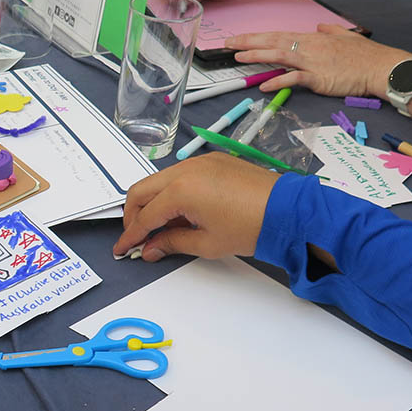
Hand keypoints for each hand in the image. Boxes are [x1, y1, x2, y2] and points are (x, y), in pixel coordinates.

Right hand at [113, 153, 276, 261]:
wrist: (288, 211)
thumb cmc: (251, 227)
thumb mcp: (206, 243)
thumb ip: (171, 243)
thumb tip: (150, 249)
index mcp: (180, 191)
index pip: (144, 216)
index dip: (131, 235)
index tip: (122, 248)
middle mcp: (185, 171)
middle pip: (141, 191)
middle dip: (133, 215)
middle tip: (135, 236)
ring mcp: (199, 162)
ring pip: (158, 180)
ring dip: (151, 202)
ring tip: (158, 226)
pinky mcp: (212, 161)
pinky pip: (179, 174)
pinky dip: (169, 191)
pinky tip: (179, 210)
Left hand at [226, 24, 408, 97]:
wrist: (381, 67)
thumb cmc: (366, 56)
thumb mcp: (346, 37)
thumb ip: (330, 31)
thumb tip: (319, 26)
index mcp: (313, 39)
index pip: (279, 35)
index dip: (258, 37)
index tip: (240, 39)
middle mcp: (309, 47)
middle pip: (274, 42)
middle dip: (249, 42)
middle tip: (228, 44)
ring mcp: (313, 62)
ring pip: (279, 55)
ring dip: (258, 56)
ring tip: (239, 57)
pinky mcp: (318, 78)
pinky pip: (294, 79)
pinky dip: (278, 81)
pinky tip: (264, 86)